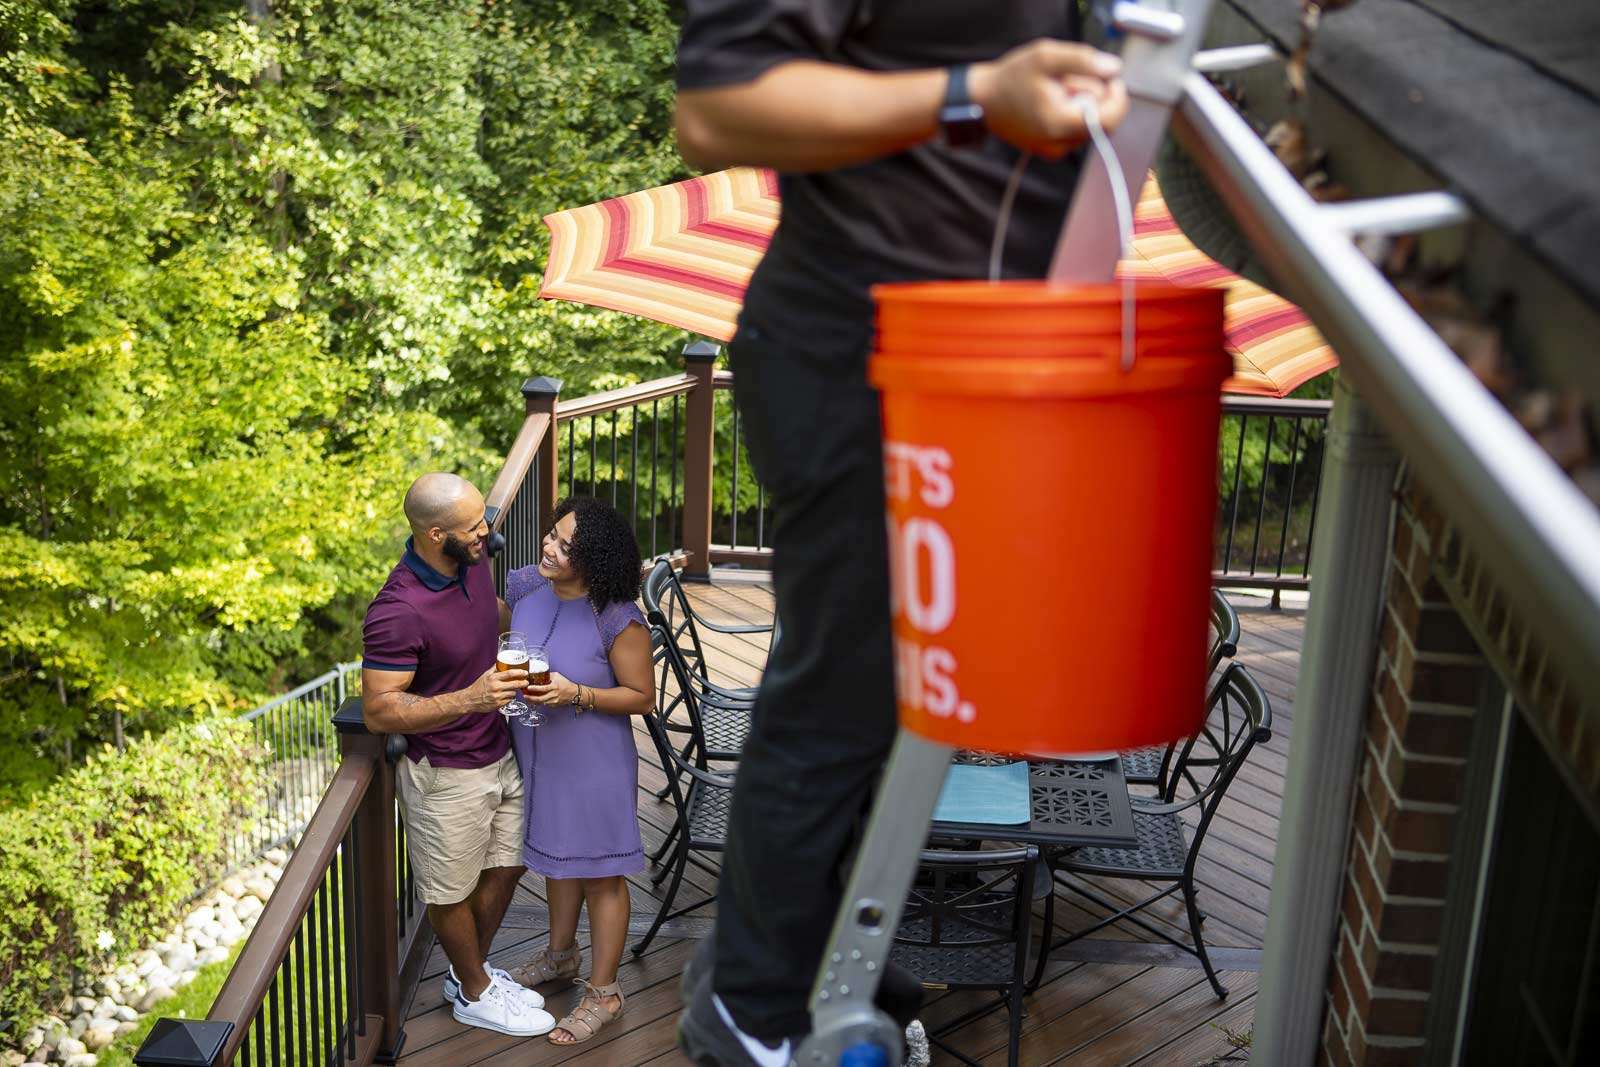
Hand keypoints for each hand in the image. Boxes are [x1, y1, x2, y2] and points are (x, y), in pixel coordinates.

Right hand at [470, 666, 528, 710]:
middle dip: (523, 683)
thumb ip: (495, 668)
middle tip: (526, 682)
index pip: (510, 674)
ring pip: (513, 693)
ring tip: (511, 689)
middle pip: (515, 684)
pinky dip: (509, 698)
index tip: (525, 672)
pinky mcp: (498, 704)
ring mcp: (497, 697)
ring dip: (514, 691)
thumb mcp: (485, 675)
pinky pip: (509, 700)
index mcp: (493, 678)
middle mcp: (496, 687)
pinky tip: (505, 696)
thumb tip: (501, 660)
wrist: (470, 699)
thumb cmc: (478, 686)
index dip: (519, 673)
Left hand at [525, 671, 579, 706]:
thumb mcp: (557, 676)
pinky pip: (544, 704)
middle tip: (524, 695)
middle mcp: (554, 695)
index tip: (528, 687)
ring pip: (541, 703)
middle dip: (530, 698)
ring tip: (527, 698)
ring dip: (532, 701)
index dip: (534, 688)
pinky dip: (538, 702)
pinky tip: (533, 700)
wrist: (574, 693)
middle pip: (540, 698)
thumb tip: (538, 673)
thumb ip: (548, 675)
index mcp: (554, 687)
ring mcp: (553, 701)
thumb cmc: (566, 684)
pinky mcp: (553, 705)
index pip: (543, 688)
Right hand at [970, 41, 1127, 158]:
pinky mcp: (1053, 150)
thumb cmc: (1010, 78)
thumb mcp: (1045, 57)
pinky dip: (1073, 113)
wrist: (983, 102)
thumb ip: (1083, 60)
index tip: (1108, 77)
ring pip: (1091, 124)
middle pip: (1102, 119)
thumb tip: (1114, 69)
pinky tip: (1054, 103)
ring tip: (1056, 91)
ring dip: (1082, 103)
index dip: (1117, 96)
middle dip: (1093, 94)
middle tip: (1066, 80)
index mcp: (1060, 124)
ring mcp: (1056, 150)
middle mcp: (1061, 144)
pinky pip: (1078, 130)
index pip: (1110, 119)